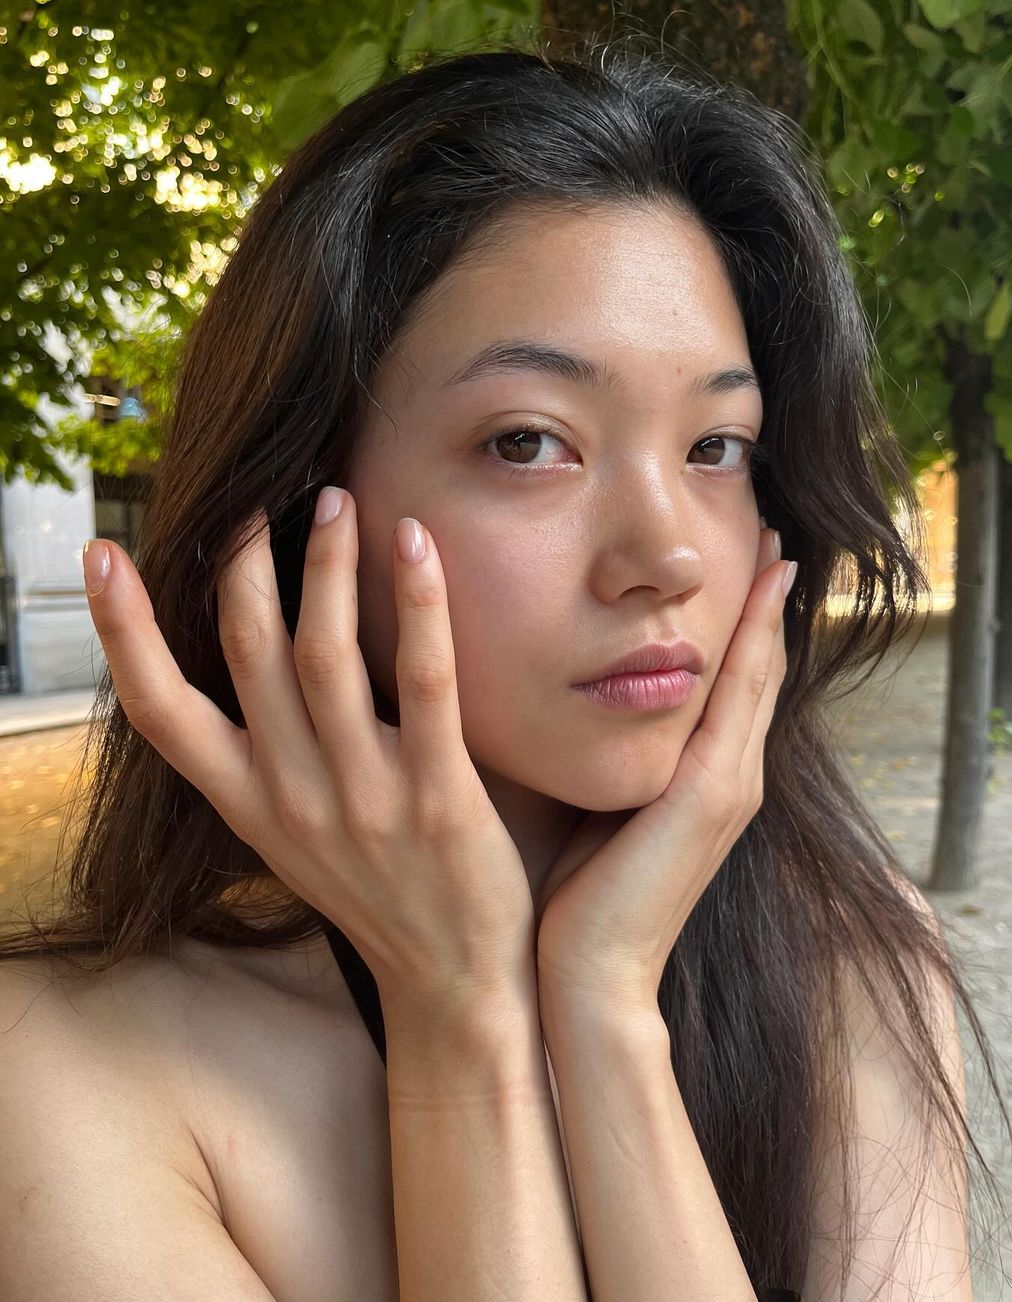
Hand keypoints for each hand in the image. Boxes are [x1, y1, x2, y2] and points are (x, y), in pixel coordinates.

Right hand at [81, 489, 535, 1017]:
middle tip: (257, 488)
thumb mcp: (292, 833)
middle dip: (241, 560)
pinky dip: (417, 604)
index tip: (98, 554)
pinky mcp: (436, 797)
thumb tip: (255, 664)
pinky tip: (416, 543)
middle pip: (244, 652)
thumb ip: (267, 758)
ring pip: (322, 654)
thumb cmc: (378, 893)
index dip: (122, 632)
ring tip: (334, 496)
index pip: (158, 711)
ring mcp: (361, 797)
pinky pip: (423, 681)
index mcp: (245, 803)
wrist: (453, 983)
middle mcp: (289, 796)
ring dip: (322, 564)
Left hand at [534, 525, 791, 1013]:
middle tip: (771, 535)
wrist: (586, 977)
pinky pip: (740, 698)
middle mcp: (731, 778)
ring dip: (767, 609)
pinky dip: (755, 641)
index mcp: (703, 782)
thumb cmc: (576, 897)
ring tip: (773, 548)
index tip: (742, 564)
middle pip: (755, 670)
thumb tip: (577, 706)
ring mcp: (731, 786)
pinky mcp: (713, 795)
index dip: (742, 626)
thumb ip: (606, 760)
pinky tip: (759, 590)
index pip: (730, 687)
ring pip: (757, 675)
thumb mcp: (597, 809)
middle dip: (764, 603)